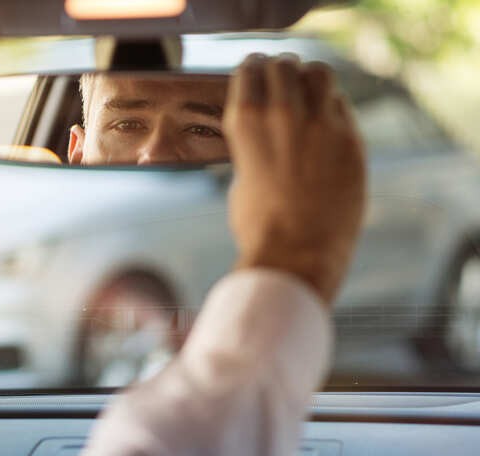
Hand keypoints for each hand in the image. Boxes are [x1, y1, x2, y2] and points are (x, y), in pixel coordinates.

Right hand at [224, 54, 365, 304]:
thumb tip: (265, 132)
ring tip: (307, 92)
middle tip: (281, 81)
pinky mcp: (351, 140)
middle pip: (285, 64)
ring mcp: (322, 124)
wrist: (295, 253)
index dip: (253, 69)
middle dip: (281, 70)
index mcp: (246, 121)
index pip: (251, 68)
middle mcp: (284, 113)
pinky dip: (330, 107)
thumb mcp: (242, 174)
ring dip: (309, 78)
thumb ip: (254, 144)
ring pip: (319, 73)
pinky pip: (341, 106)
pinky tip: (324, 123)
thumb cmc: (259, 224)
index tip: (255, 73)